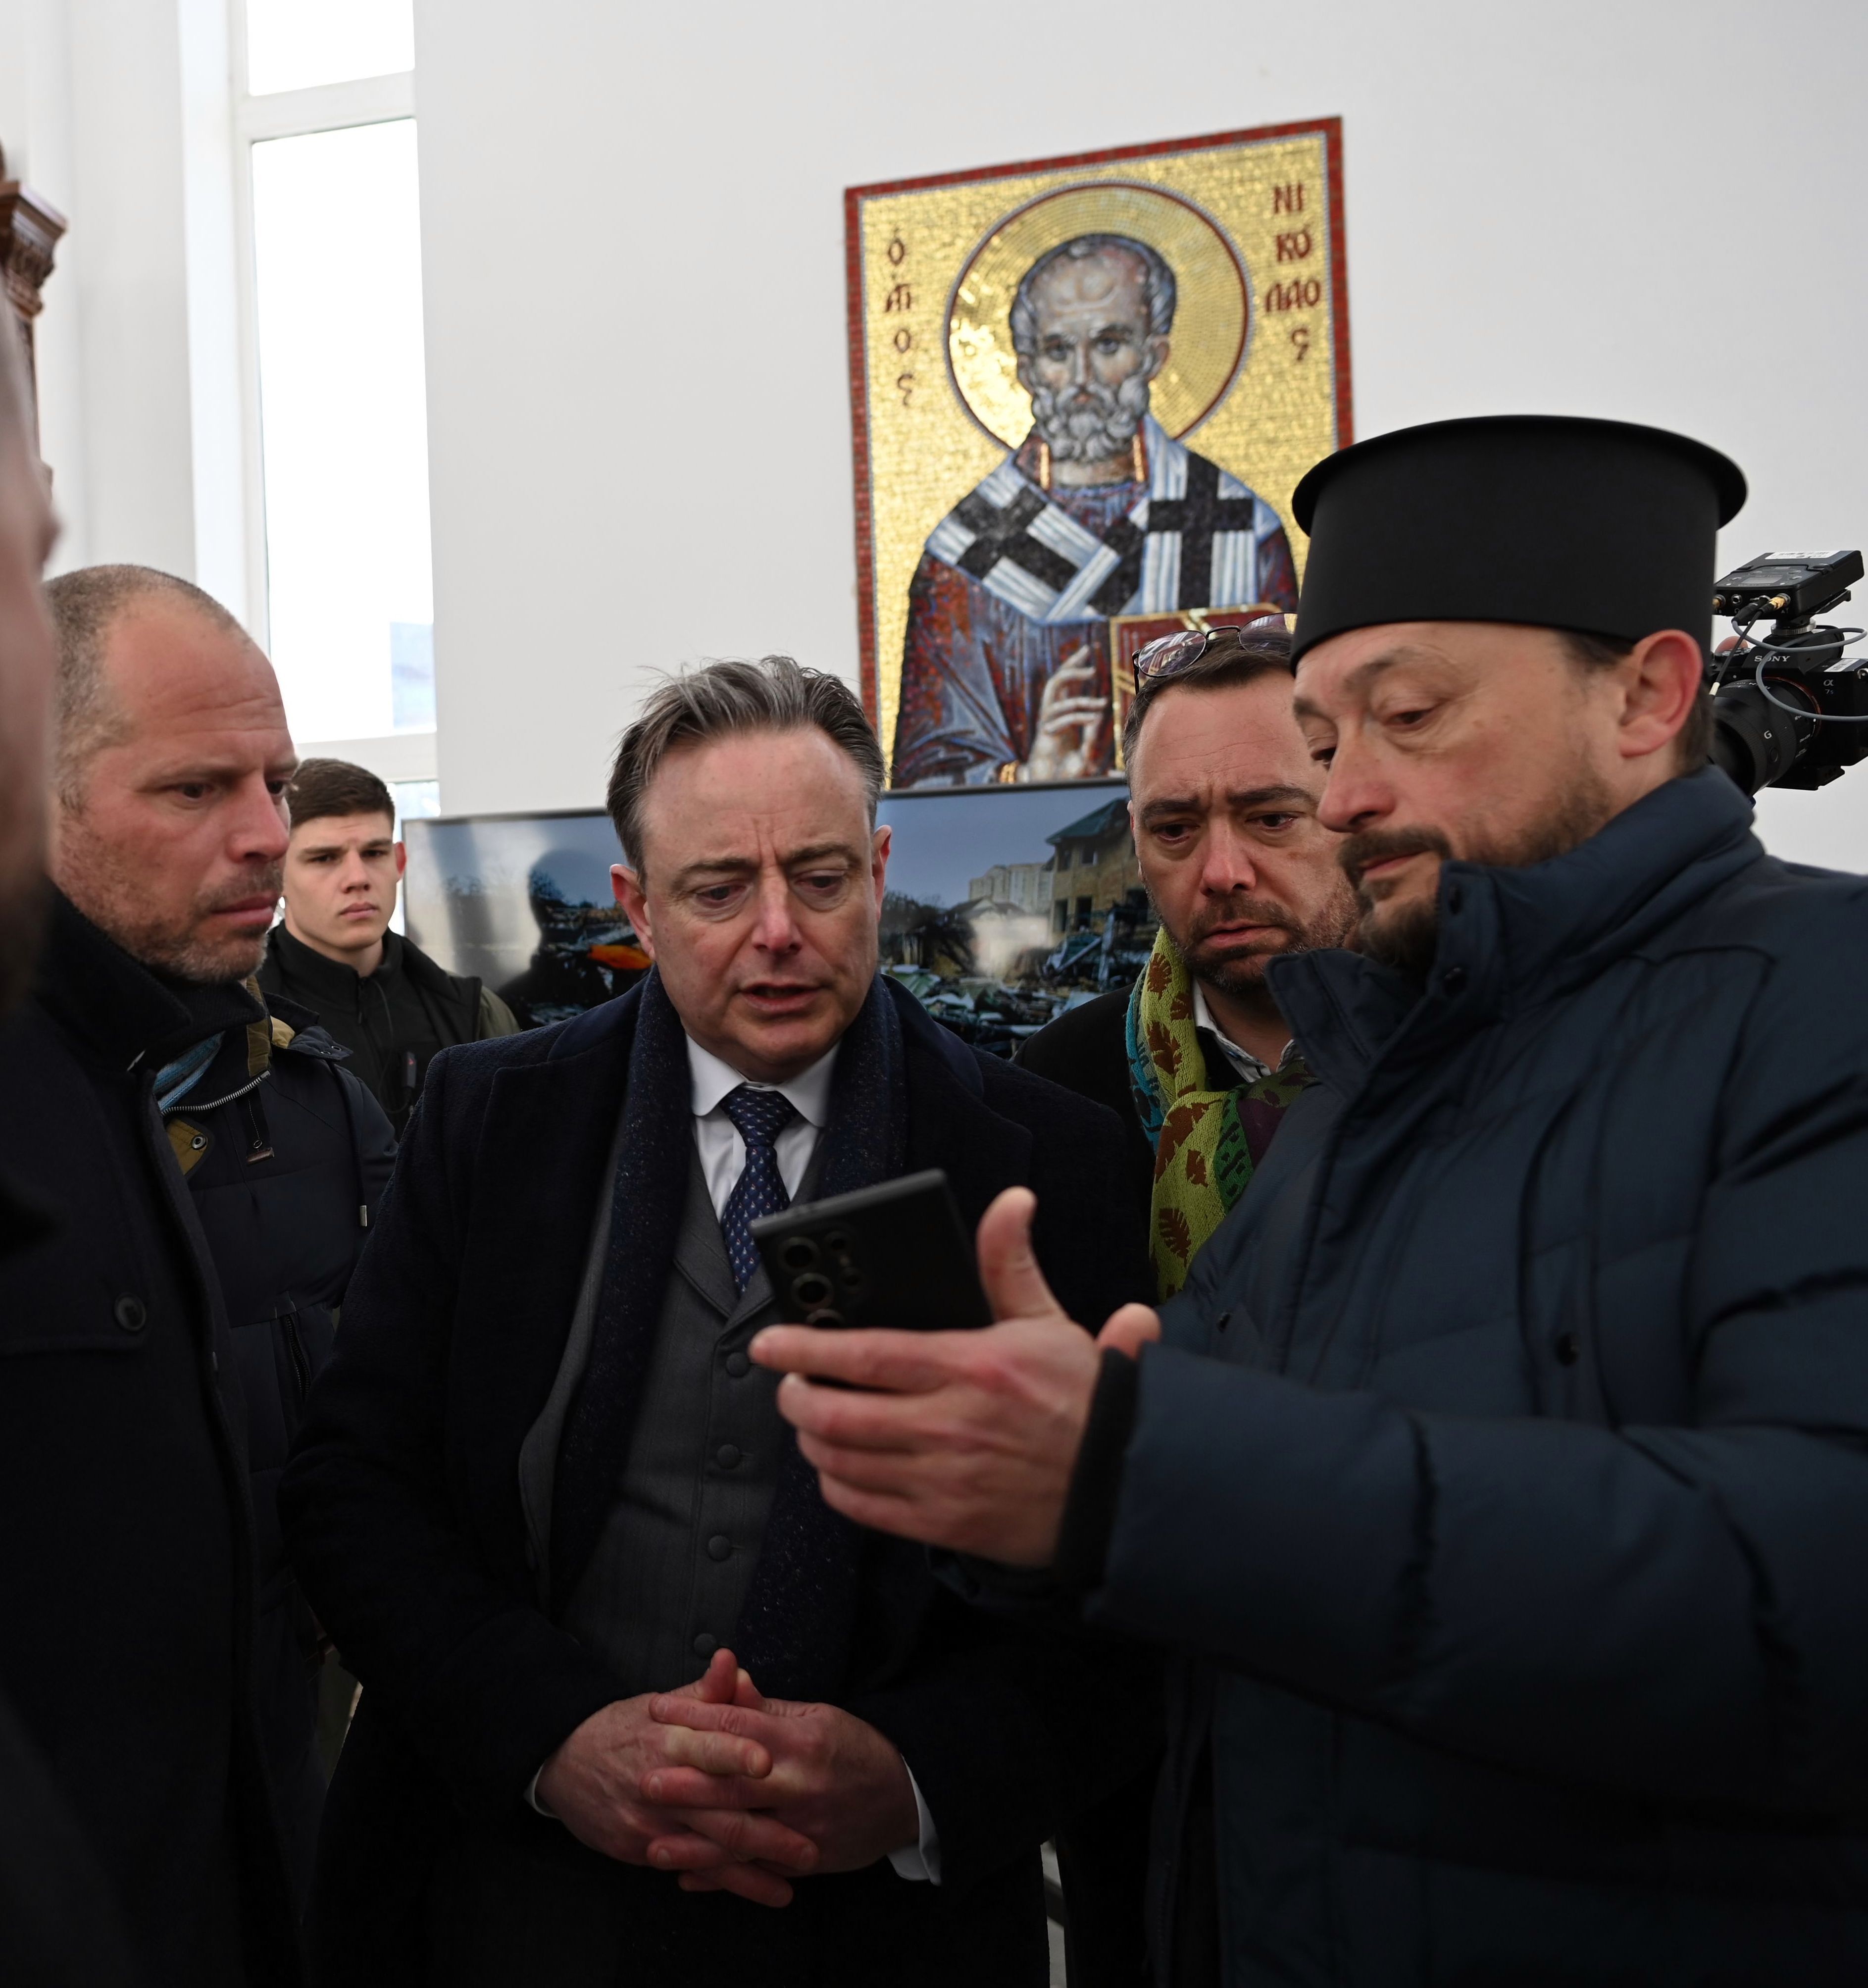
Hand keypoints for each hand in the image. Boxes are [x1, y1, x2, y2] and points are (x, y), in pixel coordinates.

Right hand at [533, 1650, 814, 1906]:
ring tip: (792, 1884)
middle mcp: (661, 1787)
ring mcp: (651, 1826)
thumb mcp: (662, 1704)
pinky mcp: (641, 1852)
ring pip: (708, 1853)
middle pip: (718, 1813)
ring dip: (753, 1872)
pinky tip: (755, 1890)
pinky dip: (723, 1883)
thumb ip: (705, 1692)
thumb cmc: (625, 1727)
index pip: (707, 1747)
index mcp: (669, 1740)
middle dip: (766, 1835)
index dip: (737, 1754)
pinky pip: (689, 1870)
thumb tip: (733, 1662)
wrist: (565, 1762)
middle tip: (810, 1847)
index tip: (770, 1762)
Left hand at [642, 1691, 919, 1890]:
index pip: (738, 1723)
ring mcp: (802, 1828)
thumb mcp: (818, 1716)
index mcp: (802, 1741)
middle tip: (643, 1778)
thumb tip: (729, 1681)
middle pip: (734, 1784)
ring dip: (695, 1842)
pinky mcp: (805, 1862)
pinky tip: (687, 1876)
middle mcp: (800, 1785)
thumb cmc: (855, 1748)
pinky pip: (756, 1872)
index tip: (657, 1709)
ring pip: (741, 1837)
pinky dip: (721, 1877)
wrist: (904, 1797)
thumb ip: (768, 1708)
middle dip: (686, 1783)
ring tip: (652, 1842)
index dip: (695, 1715)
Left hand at [751, 1187, 1160, 1563]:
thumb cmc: (1083, 1401)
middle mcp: (950, 1425)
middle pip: (837, 1413)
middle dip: (795, 1396)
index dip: (805, 1347)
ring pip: (842, 1460)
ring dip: (812, 1438)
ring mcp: (943, 1479)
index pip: (864, 1355)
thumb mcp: (1047, 1321)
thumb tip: (1010, 1203)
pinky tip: (840, 1464)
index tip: (771, 1343)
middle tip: (789, 1382)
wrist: (1120, 1483)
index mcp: (969, 1367)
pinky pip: (864, 1506)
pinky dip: (837, 1484)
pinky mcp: (944, 1524)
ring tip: (811, 1418)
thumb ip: (1010, 1261)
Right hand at [1022, 646, 1106, 781]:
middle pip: (1056, 682)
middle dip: (1071, 664)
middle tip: (1087, 651)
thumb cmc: (1065, 774)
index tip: (1089, 652)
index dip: (1074, 666)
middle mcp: (1051, 717)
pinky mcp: (1045, 736)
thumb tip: (1098, 718)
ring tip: (1102, 704)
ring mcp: (1046, 725)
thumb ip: (1089, 735)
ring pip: (1056, 698)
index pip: (1065, 684)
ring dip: (1080, 698)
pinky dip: (1078, 717)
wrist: (1050, 790)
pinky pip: (1061, 719)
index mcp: (1060, 716)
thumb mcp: (1084, 752)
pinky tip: (1095, 719)